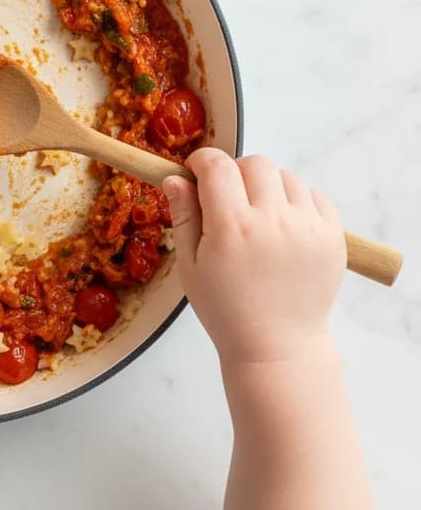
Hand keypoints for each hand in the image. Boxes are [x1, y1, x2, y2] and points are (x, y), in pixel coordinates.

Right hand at [163, 150, 344, 366]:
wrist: (278, 347)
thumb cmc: (224, 308)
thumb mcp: (190, 265)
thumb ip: (183, 216)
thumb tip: (175, 177)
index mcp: (232, 228)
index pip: (217, 165)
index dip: (202, 162)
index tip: (197, 173)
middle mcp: (273, 221)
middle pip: (254, 163)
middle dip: (235, 172)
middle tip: (228, 199)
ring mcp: (308, 228)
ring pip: (286, 177)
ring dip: (267, 186)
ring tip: (259, 216)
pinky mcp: (333, 237)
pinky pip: (314, 196)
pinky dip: (296, 202)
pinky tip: (283, 226)